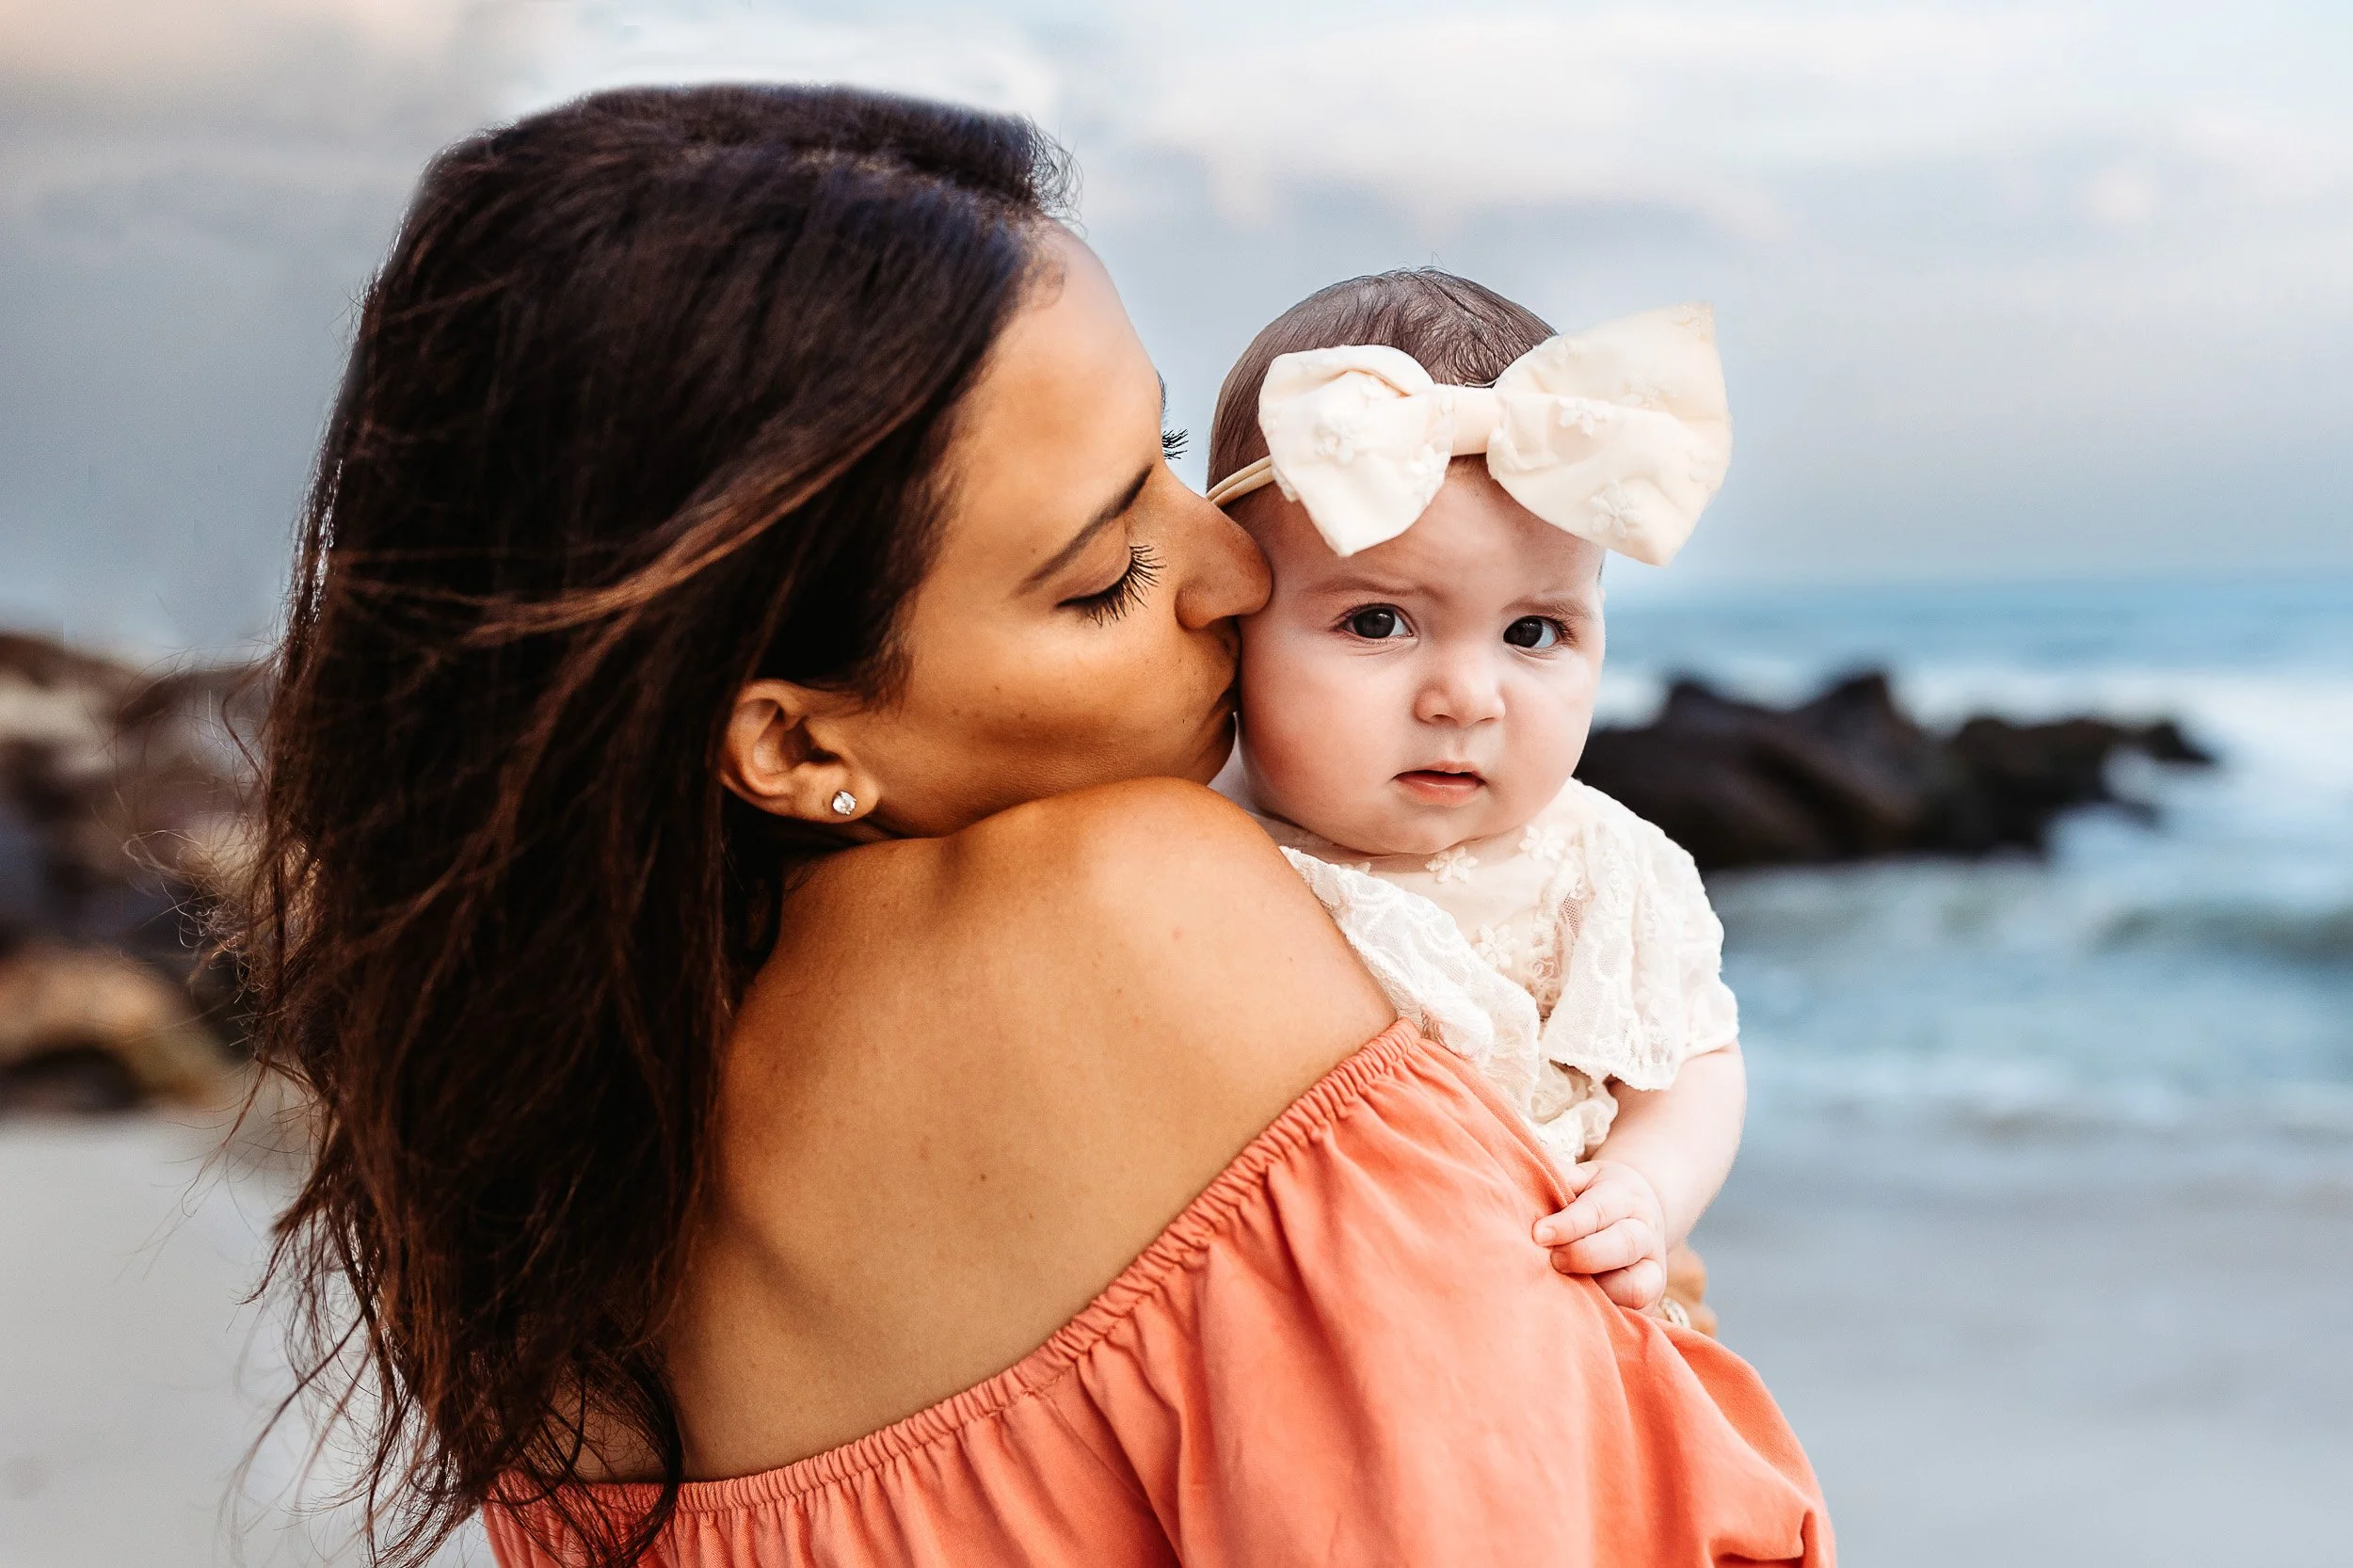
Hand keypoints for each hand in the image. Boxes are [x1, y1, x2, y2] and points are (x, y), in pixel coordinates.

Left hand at [1533, 1160, 1666, 1311]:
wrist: (1643, 1213)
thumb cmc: (1598, 1196)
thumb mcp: (1584, 1177)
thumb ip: (1561, 1178)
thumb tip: (1525, 1176)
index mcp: (1624, 1198)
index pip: (1598, 1210)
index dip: (1568, 1224)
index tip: (1538, 1234)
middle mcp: (1645, 1234)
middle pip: (1623, 1245)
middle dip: (1583, 1255)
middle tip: (1552, 1260)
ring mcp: (1654, 1270)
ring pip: (1637, 1287)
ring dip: (1599, 1292)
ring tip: (1565, 1290)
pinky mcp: (1652, 1300)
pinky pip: (1636, 1314)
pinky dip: (1610, 1316)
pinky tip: (1579, 1312)